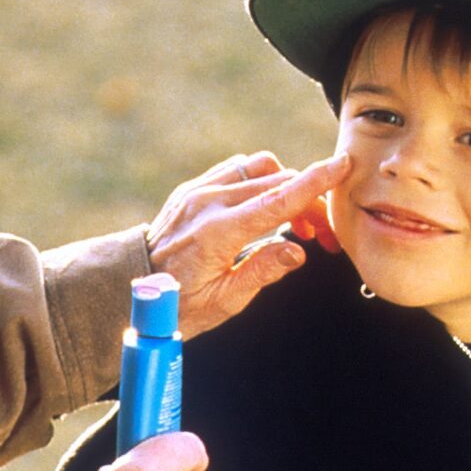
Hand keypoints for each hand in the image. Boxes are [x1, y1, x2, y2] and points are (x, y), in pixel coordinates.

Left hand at [146, 151, 349, 337]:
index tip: (340, 166)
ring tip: (296, 222)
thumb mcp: (222, 302)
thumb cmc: (176, 304)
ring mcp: (198, 190)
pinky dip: (260, 180)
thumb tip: (297, 252)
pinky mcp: (193, 188)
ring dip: (285, 186)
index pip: (277, 200)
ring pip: (258, 167)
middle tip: (323, 236)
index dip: (314, 183)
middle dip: (310, 202)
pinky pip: (236, 169)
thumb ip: (262, 272)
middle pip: (276, 184)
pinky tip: (266, 207)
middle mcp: (208, 202)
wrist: (129, 286)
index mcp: (218, 232)